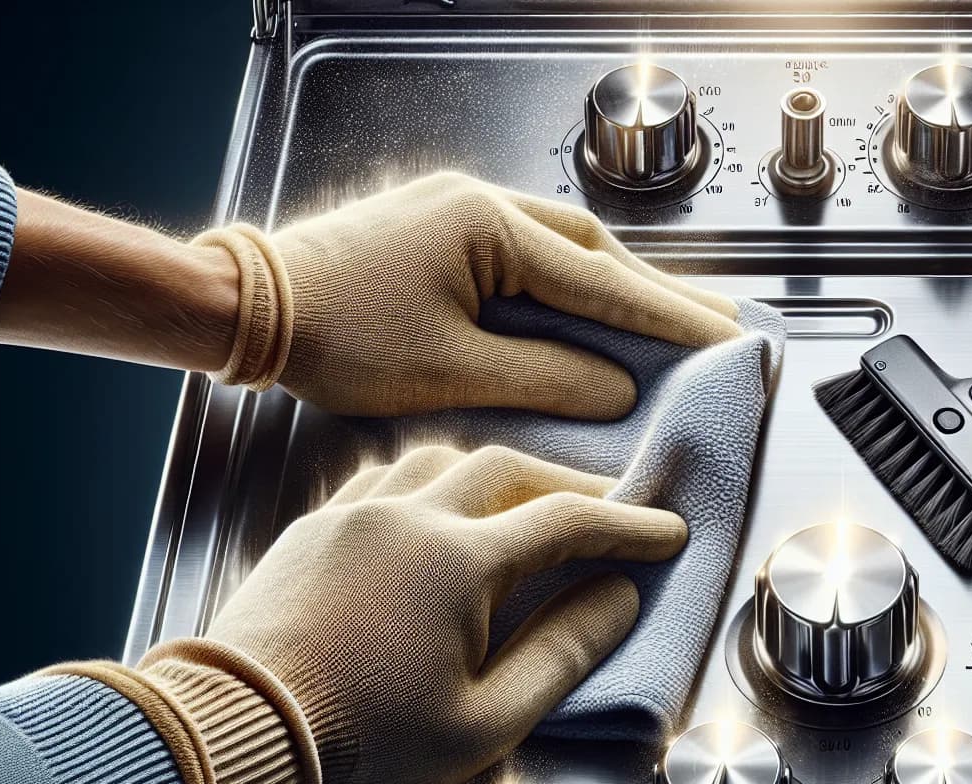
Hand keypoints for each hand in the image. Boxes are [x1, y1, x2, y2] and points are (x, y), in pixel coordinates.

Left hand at [195, 171, 741, 415]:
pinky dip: (569, 285)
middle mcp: (479, 206)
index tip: (723, 338)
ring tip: (667, 320)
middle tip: (715, 324)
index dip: (668, 317)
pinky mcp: (436, 233)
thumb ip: (547, 377)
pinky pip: (526, 255)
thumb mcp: (452, 371)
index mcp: (489, 228)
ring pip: (561, 249)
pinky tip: (588, 311)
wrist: (248, 308)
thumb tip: (617, 389)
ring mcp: (456, 213)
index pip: (603, 280)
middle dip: (656, 292)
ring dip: (615, 285)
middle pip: (594, 249)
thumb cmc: (337, 337)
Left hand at [197, 444, 685, 783]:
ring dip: (496, 470)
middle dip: (568, 483)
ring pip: (442, 458)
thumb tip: (616, 598)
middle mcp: (408, 519)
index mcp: (460, 562)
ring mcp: (354, 518)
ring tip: (525, 497)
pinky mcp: (313, 530)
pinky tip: (437, 502)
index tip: (664, 531)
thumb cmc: (358, 745)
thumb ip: (564, 651)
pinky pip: (385, 475)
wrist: (234, 736)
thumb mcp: (487, 722)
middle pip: (509, 469)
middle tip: (604, 509)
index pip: (568, 521)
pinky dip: (431, 478)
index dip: (627, 524)